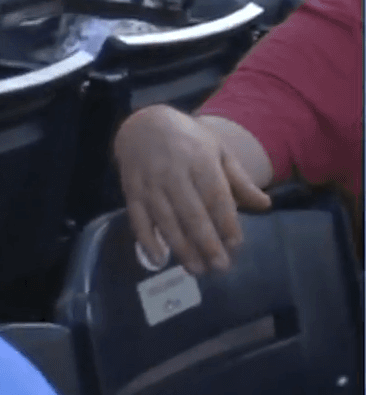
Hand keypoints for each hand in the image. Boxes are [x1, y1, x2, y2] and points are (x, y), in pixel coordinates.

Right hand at [114, 104, 271, 274]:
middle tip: (219, 267)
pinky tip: (159, 258)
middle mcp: (174, 173)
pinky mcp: (131, 191)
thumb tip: (265, 205)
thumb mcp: (219, 151)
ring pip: (166, 221)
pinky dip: (147, 240)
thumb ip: (239, 180)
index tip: (236, 245)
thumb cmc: (188, 140)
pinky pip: (138, 219)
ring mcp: (150, 183)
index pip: (216, 197)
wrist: (144, 124)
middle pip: (192, 213)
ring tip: (196, 269)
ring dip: (181, 248)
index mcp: (201, 161)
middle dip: (207, 243)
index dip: (226, 222)